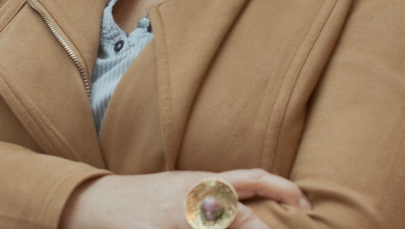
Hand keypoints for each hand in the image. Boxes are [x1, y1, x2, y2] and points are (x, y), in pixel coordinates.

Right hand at [60, 168, 310, 228]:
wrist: (99, 202)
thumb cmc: (147, 199)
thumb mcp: (185, 189)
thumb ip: (216, 197)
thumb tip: (252, 211)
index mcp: (204, 183)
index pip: (252, 181)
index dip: (283, 189)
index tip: (305, 202)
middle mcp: (194, 197)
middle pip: (241, 215)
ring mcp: (176, 219)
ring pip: (220, 228)